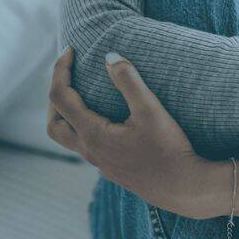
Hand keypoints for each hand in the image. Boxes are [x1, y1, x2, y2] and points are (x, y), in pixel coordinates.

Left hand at [47, 47, 211, 217]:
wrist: (184, 188)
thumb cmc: (168, 149)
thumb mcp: (150, 109)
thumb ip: (128, 80)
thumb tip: (109, 56)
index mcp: (93, 134)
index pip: (60, 97)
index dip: (60, 70)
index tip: (70, 50)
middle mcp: (90, 151)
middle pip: (54, 124)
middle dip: (55, 97)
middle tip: (69, 74)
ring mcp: (100, 163)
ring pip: (68, 139)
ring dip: (67, 114)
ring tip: (82, 94)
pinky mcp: (112, 169)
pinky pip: (86, 147)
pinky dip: (83, 127)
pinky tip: (105, 119)